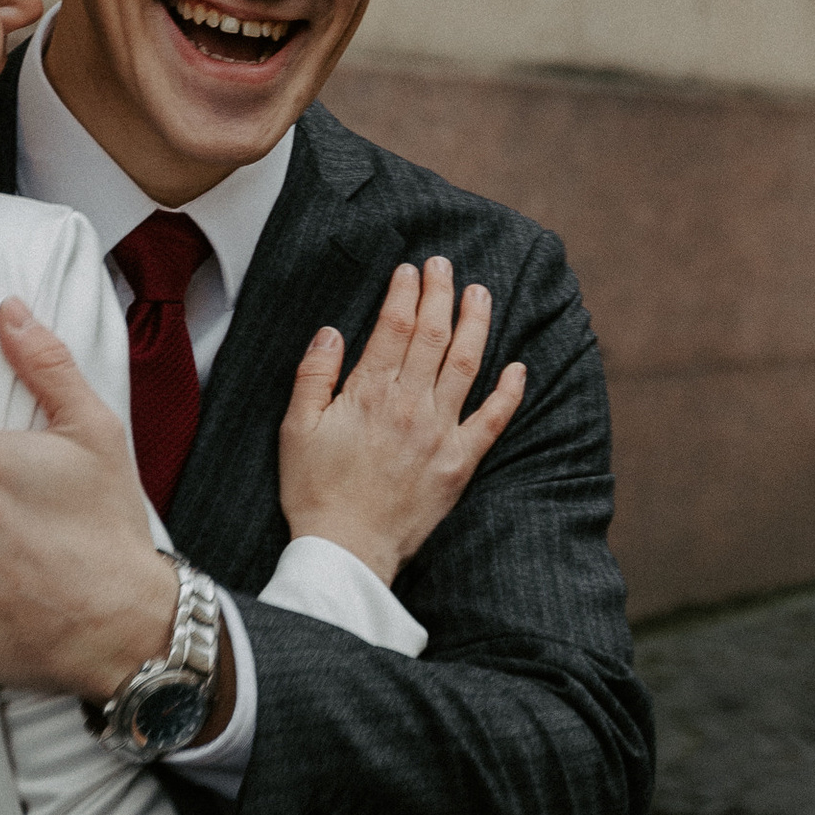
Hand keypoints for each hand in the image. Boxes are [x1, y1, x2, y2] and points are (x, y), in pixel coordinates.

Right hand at [277, 258, 525, 587]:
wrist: (346, 549)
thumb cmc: (314, 490)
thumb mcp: (296, 428)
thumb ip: (314, 375)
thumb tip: (333, 331)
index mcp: (369, 393)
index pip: (393, 327)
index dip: (404, 292)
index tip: (410, 269)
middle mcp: (410, 405)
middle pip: (432, 335)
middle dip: (440, 293)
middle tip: (445, 265)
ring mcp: (440, 433)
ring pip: (466, 365)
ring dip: (476, 324)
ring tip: (481, 294)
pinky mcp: (460, 463)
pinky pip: (492, 421)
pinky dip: (509, 392)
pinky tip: (518, 367)